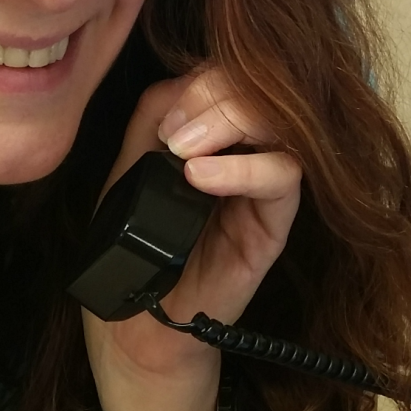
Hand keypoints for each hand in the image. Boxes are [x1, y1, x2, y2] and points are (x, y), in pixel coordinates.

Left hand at [86, 67, 300, 410]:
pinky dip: (246, 168)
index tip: (165, 113)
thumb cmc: (132, 256)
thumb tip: (178, 82)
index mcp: (211, 137)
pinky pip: (283, 181)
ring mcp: (263, 192)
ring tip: (185, 150)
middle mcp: (245, 157)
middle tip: (174, 131)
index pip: (229, 78)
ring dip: (232, 123)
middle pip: (259, 93)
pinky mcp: (272, 229)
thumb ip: (148, 126)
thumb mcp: (126, 177)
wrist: (137, 332)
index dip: (203, 79)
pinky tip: (201, 176)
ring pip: (281, 127)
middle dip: (215, 96)